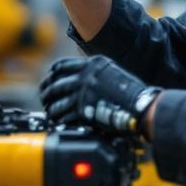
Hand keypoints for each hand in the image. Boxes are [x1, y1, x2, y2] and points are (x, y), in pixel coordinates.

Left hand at [40, 56, 160, 135]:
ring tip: (51, 112)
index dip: (51, 75)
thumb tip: (77, 78)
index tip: (48, 81)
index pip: (60, 66)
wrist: (141, 106)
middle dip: (46, 93)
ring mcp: (83, 93)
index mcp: (92, 64)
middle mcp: (85, 76)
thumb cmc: (131, 92)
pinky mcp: (84, 110)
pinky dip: (59, 119)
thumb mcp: (111, 71)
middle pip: (54, 84)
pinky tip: (59, 121)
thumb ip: (93, 72)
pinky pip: (64, 115)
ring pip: (57, 101)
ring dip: (51, 108)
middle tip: (44, 98)